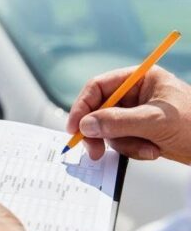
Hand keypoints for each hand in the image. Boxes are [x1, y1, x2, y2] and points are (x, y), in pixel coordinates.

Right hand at [67, 66, 190, 163]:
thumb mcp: (155, 122)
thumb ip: (117, 122)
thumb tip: (85, 125)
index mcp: (140, 79)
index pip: (99, 87)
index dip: (83, 106)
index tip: (75, 128)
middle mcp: (136, 94)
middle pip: (99, 110)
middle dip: (100, 132)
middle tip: (94, 151)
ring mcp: (137, 113)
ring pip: (109, 129)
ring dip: (123, 144)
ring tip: (147, 149)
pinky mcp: (141, 131)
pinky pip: (121, 141)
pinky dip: (133, 150)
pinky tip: (153, 151)